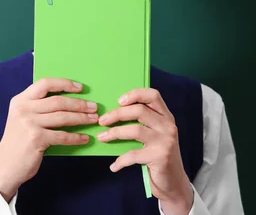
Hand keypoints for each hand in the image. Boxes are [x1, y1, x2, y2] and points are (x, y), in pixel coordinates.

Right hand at [0, 78, 97, 201]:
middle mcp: (23, 109)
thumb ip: (36, 107)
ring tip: (93, 119)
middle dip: (79, 103)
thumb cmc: (18, 141)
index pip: (44, 84)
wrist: (5, 165)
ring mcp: (29, 124)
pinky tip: (84, 138)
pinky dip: (76, 137)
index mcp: (20, 100)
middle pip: (57, 101)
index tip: (80, 88)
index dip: (64, 84)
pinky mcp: (36, 139)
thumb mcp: (21, 117)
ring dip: (81, 118)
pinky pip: (62, 136)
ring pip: (62, 117)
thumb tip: (67, 100)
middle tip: (93, 106)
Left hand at [98, 88, 192, 214]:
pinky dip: (120, 161)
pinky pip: (134, 154)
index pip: (153, 95)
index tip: (118, 100)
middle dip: (117, 114)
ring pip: (135, 130)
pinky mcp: (160, 157)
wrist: (173, 181)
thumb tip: (112, 112)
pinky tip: (114, 166)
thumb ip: (142, 121)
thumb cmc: (158, 153)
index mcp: (166, 116)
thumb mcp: (154, 133)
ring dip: (114, 133)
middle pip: (139, 111)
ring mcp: (165, 141)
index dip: (135, 94)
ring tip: (101, 137)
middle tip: (101, 120)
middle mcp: (168, 126)